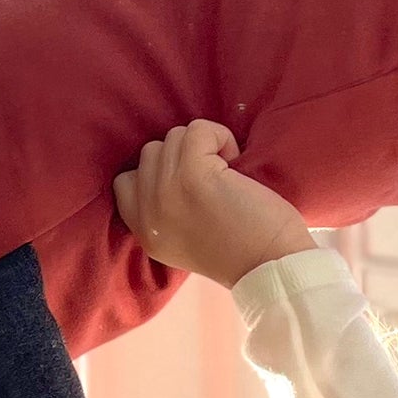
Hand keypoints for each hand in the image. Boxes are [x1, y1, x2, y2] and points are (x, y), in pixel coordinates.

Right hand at [113, 120, 317, 286]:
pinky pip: (198, 130)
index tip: (188, 185)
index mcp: (145, 235)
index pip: (125, 182)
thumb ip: (164, 211)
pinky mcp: (191, 176)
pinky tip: (236, 164)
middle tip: (214, 184)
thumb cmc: (243, 251)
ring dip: (205, 148)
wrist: (273, 267)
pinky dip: (221, 138)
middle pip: (150, 153)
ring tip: (227, 178)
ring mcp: (166, 194)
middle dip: (184, 157)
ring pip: (173, 138)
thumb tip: (167, 163)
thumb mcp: (185, 240)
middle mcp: (148, 216)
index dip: (157, 172)